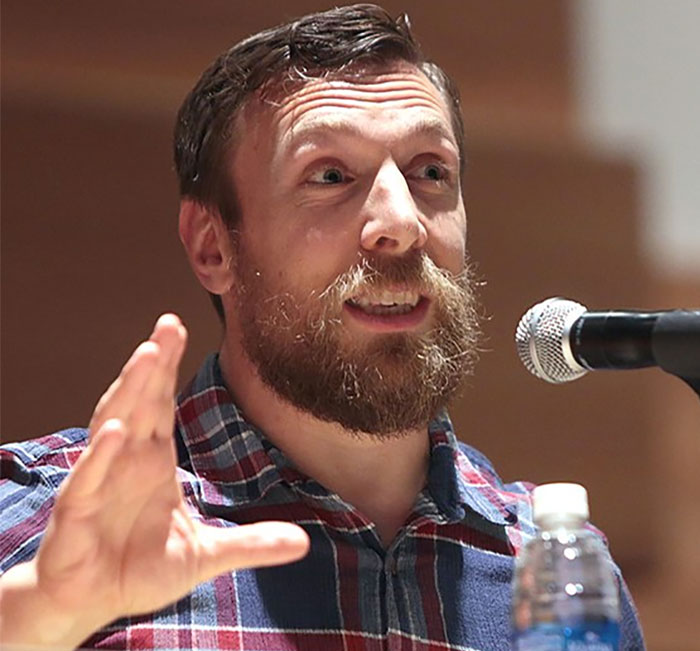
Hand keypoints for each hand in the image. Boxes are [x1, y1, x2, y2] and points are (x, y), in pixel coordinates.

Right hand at [0, 315, 308, 648]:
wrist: (94, 600)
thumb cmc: (142, 567)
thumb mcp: (206, 554)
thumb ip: (251, 543)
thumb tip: (304, 543)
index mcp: (152, 460)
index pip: (160, 403)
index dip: (167, 367)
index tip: (177, 327)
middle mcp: (125, 461)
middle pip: (139, 403)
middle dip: (152, 364)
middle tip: (168, 325)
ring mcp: (99, 483)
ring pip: (110, 426)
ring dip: (127, 391)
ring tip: (147, 356)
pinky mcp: (77, 516)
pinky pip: (86, 481)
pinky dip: (99, 457)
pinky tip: (116, 433)